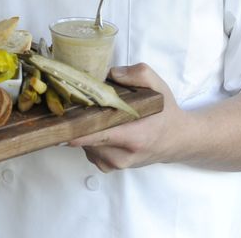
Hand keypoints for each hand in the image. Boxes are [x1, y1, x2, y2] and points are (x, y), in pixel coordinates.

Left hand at [66, 63, 185, 171]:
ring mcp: (115, 164)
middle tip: (77, 104)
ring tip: (94, 115)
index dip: (76, 126)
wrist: (178, 139)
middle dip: (78, 121)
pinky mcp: (110, 167)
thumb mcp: (158, 86)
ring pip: (84, 145)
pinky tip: (99, 127)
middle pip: (85, 138)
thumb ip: (137, 74)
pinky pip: (89, 151)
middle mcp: (123, 156)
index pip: (97, 135)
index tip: (61, 116)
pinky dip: (89, 139)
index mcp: (135, 137)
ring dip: (84, 129)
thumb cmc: (166, 113)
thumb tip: (109, 73)